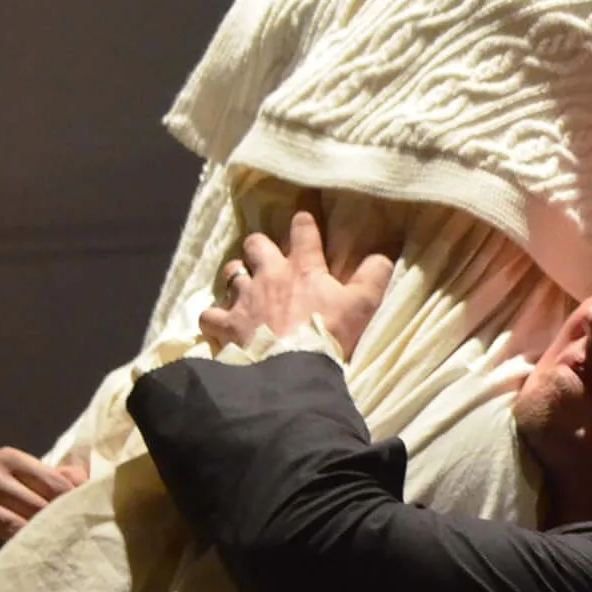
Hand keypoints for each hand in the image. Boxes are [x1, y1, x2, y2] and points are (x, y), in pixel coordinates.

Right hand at [0, 449, 85, 576]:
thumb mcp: (17, 481)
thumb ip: (53, 479)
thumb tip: (90, 481)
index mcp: (9, 460)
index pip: (57, 487)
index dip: (71, 512)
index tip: (84, 533)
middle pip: (38, 510)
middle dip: (52, 533)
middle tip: (68, 555)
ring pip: (13, 531)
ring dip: (29, 551)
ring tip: (43, 565)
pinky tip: (6, 572)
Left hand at [199, 209, 391, 360]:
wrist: (293, 370)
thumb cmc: (329, 334)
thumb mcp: (362, 304)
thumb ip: (374, 275)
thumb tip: (383, 255)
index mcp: (303, 267)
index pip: (302, 229)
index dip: (303, 223)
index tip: (303, 222)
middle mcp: (269, 274)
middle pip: (256, 243)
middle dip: (260, 247)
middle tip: (267, 259)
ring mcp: (243, 298)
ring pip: (231, 272)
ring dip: (237, 276)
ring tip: (243, 288)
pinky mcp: (226, 323)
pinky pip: (209, 314)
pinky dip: (214, 316)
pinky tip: (220, 321)